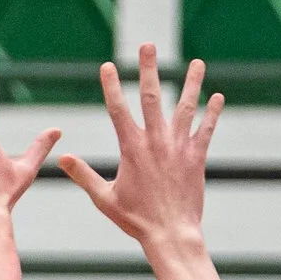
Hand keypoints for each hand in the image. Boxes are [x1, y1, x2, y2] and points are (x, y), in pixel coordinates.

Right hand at [59, 44, 222, 249]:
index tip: (108, 66)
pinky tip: (217, 96)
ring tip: (197, 63)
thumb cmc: (135, 219)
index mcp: (132, 149)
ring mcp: (179, 147)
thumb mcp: (103, 198)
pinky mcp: (196, 157)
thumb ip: (84, 175)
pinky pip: (206, 130)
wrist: (171, 233)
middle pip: (152, 97)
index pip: (118, 110)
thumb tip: (62, 157)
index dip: (112, 86)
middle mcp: (156, 142)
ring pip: (185, 107)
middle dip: (148, 70)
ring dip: (191, 83)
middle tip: (148, 46)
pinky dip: (212, 113)